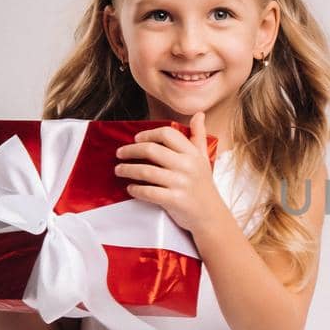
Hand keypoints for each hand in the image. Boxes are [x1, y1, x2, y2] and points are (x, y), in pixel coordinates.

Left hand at [113, 110, 227, 233]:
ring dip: (127, 170)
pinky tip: (130, 189)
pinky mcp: (175, 200)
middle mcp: (187, 166)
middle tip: (120, 153)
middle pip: (151, 149)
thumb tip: (199, 114)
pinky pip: (148, 192)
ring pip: (145, 171)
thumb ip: (199, 135)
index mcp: (192, 154)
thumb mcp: (203, 159)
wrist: (211, 216)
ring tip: (119, 170)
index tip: (136, 139)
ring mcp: (181, 183)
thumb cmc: (203, 186)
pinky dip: (135, 190)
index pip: (167, 134)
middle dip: (130, 150)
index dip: (148, 134)